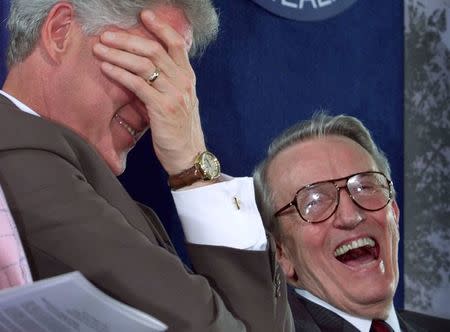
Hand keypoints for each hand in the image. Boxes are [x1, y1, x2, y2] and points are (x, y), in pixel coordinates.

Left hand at [93, 9, 205, 174]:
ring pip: (144, 65)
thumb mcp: (178, 100)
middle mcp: (183, 82)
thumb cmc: (179, 129)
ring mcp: (174, 94)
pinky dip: (120, 74)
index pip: (176, 44)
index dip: (160, 27)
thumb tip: (143, 67)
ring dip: (119, 54)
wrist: (188, 154)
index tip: (144, 15)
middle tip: (107, 34)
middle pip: (154, 50)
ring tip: (100, 48)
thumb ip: (167, 82)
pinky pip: (138, 85)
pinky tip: (106, 67)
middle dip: (128, 39)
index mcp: (187, 78)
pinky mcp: (162, 108)